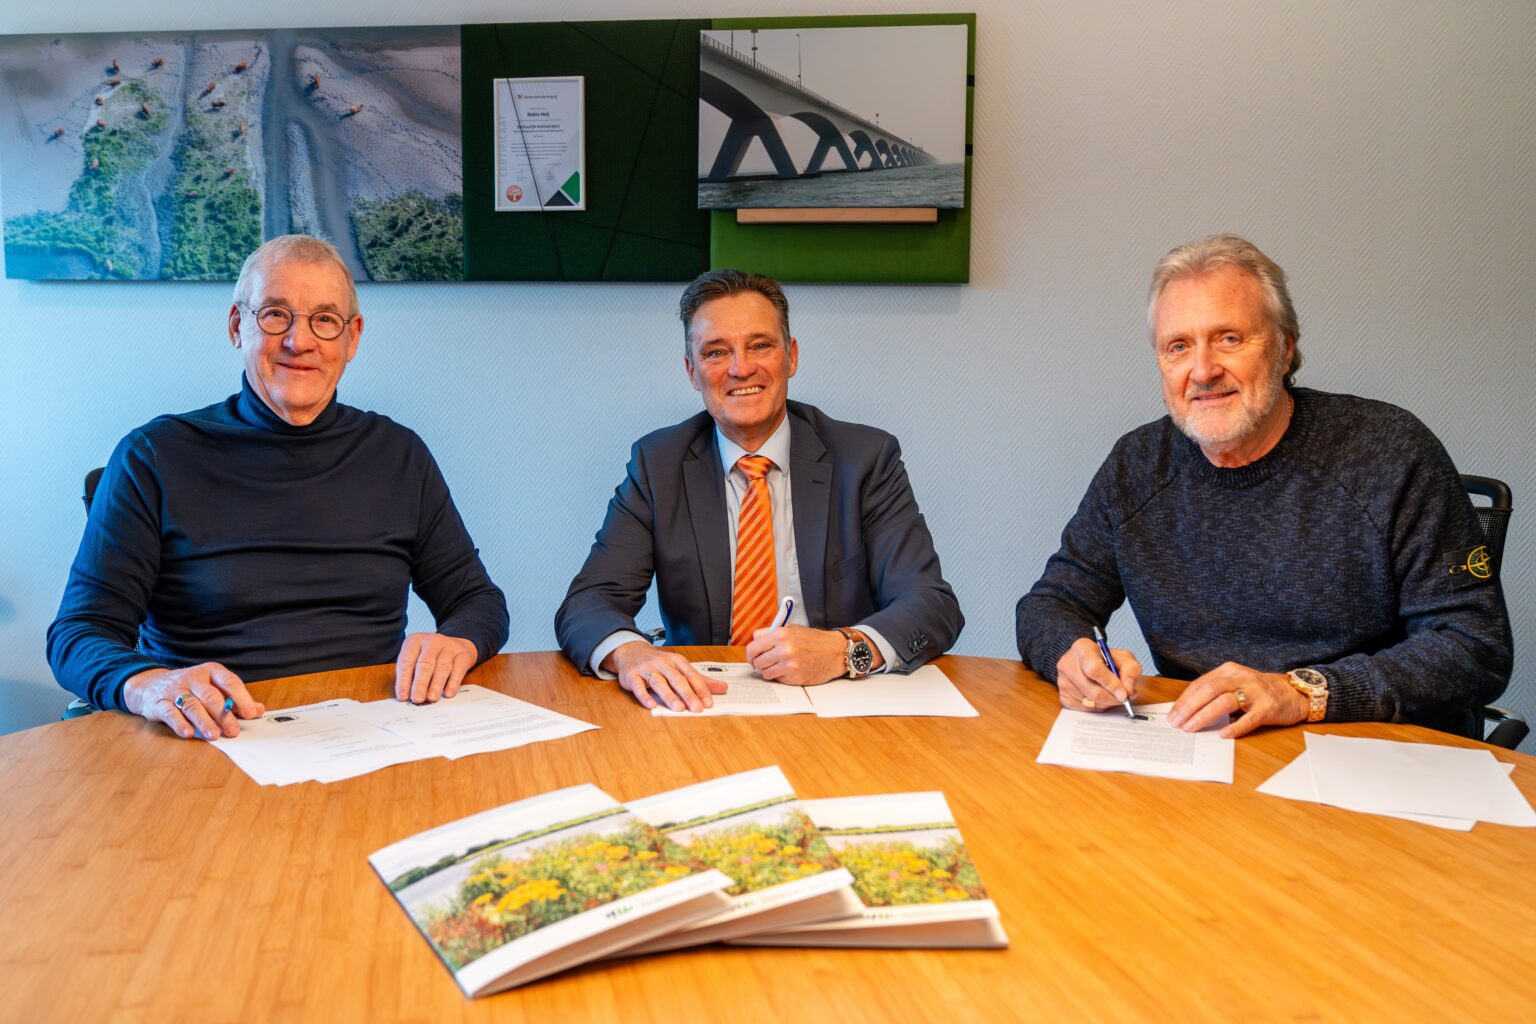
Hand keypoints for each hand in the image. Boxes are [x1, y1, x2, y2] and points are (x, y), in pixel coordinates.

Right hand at [122, 662, 264, 740]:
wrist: (151, 685)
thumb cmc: (190, 688)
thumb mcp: (213, 687)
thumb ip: (235, 699)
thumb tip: (259, 710)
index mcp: (211, 672)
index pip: (230, 682)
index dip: (242, 698)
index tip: (251, 714)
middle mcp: (194, 678)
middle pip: (211, 696)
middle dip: (223, 715)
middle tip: (233, 731)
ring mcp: (176, 689)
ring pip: (192, 705)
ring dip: (204, 721)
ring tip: (214, 735)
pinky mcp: (160, 702)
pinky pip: (170, 713)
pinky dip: (180, 724)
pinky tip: (188, 733)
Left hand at [395, 633, 477, 703]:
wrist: (455, 646)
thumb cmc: (429, 657)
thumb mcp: (415, 659)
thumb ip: (409, 675)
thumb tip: (407, 696)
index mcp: (415, 641)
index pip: (406, 662)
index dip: (403, 680)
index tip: (403, 697)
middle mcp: (432, 641)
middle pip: (425, 663)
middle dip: (420, 683)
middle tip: (417, 699)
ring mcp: (449, 646)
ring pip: (442, 667)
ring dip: (436, 685)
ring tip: (431, 698)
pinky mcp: (463, 654)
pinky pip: (458, 669)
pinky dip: (453, 683)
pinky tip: (448, 693)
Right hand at [606, 642, 726, 711]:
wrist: (630, 652)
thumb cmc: (659, 663)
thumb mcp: (679, 667)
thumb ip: (700, 680)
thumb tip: (723, 688)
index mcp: (676, 660)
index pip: (691, 675)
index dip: (700, 689)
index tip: (708, 702)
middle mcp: (662, 663)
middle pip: (676, 679)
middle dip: (687, 694)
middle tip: (697, 708)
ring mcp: (646, 669)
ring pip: (659, 682)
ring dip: (669, 695)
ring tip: (678, 708)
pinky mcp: (631, 676)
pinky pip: (638, 687)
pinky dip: (645, 696)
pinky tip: (651, 705)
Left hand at [745, 625, 858, 686]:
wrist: (834, 651)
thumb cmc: (813, 640)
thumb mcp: (791, 629)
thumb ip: (771, 633)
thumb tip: (754, 640)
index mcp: (781, 635)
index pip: (752, 648)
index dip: (750, 654)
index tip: (752, 657)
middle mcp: (784, 650)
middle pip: (757, 662)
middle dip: (759, 663)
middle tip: (766, 662)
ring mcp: (790, 666)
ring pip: (765, 673)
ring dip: (769, 671)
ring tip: (778, 665)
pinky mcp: (795, 678)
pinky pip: (778, 679)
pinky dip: (780, 676)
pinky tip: (789, 669)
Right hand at [1054, 637, 1140, 711]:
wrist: (1088, 662)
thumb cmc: (1106, 660)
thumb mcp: (1124, 658)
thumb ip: (1131, 671)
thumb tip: (1128, 690)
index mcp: (1082, 648)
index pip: (1094, 669)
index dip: (1111, 684)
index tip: (1124, 694)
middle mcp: (1067, 664)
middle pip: (1091, 690)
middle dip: (1112, 698)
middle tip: (1123, 699)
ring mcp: (1062, 681)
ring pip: (1089, 702)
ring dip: (1105, 703)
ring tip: (1111, 694)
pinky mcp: (1062, 695)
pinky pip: (1083, 709)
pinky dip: (1096, 707)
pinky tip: (1100, 698)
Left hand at [1167, 662, 1307, 738]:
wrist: (1293, 692)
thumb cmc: (1258, 690)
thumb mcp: (1235, 683)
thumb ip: (1214, 692)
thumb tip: (1187, 711)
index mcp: (1228, 671)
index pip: (1199, 684)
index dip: (1184, 700)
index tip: (1172, 715)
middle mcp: (1240, 678)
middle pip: (1208, 691)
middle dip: (1189, 708)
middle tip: (1176, 723)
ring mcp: (1255, 692)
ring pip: (1224, 702)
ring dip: (1204, 716)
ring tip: (1191, 728)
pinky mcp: (1268, 707)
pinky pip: (1249, 719)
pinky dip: (1234, 727)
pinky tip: (1223, 735)